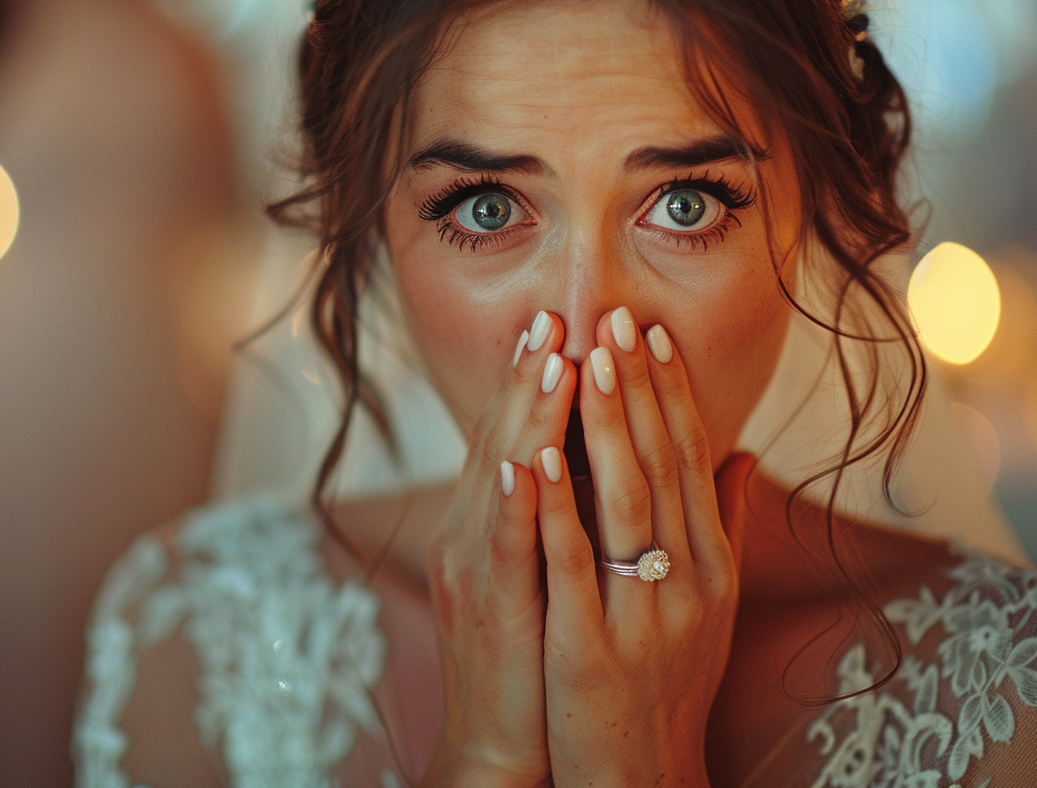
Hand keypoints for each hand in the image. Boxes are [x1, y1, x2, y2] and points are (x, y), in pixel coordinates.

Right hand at [421, 311, 577, 787]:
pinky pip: (504, 548)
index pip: (510, 438)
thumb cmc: (531, 655)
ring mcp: (475, 570)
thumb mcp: (543, 573)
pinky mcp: (493, 610)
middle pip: (500, 441)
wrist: (500, 744)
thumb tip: (592, 462)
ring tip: (551, 362)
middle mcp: (469, 535)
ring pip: (501, 478)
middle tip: (553, 317)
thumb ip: (559, 515)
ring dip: (525, 418)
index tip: (558, 326)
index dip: (531, 382)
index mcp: (486, 525)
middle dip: (527, 379)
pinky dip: (513, 501)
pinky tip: (525, 460)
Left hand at [534, 306, 753, 786]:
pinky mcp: (588, 642)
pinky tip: (532, 457)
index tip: (649, 332)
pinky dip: (552, 507)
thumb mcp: (710, 601)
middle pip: (660, 465)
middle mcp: (686, 579)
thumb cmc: (668, 674)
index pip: (690, 459)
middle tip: (614, 317)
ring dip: (602, 425)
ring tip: (583, 359)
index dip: (671, 393)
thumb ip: (724, 525)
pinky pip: (569, 564)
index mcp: (709, 562)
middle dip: (636, 387)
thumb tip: (739, 452)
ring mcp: (639, 611)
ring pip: (621, 501)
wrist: (638, 771)